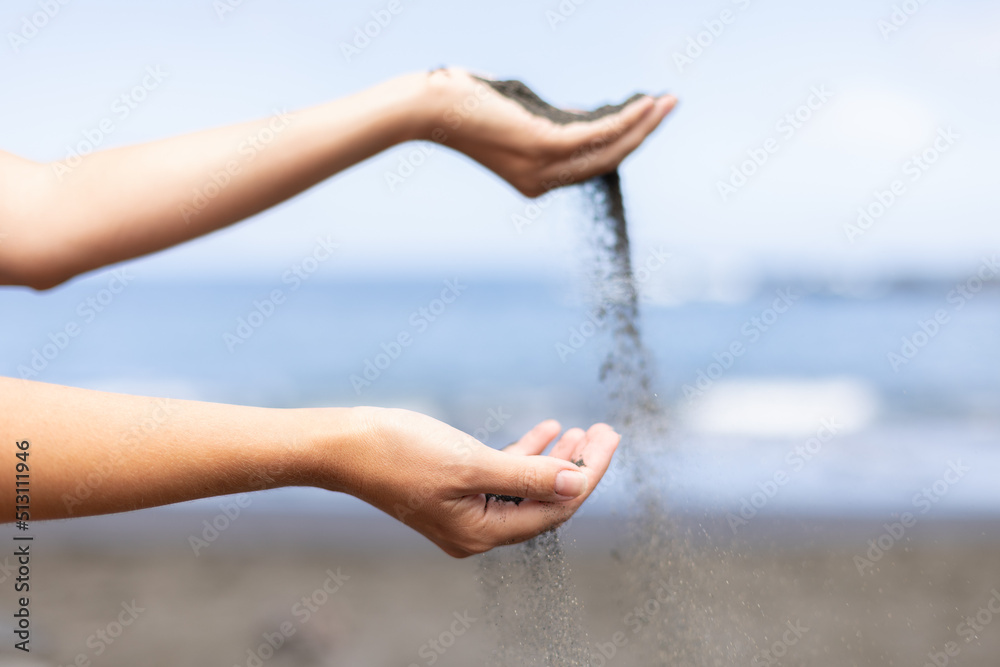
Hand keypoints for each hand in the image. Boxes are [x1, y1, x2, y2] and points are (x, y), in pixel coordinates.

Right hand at [327, 407, 619, 557]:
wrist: (343, 445)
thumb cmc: (400, 453)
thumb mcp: (470, 463)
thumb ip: (527, 475)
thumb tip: (577, 484)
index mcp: (482, 533)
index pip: (553, 508)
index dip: (586, 475)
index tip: (608, 440)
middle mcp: (478, 530)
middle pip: (545, 501)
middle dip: (577, 467)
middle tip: (605, 431)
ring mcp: (466, 511)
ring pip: (528, 487)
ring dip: (555, 459)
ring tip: (582, 431)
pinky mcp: (455, 489)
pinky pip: (504, 475)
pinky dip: (526, 453)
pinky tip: (547, 430)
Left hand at [416, 67, 676, 196]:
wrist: (430, 108)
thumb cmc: (467, 106)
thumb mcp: (519, 118)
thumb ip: (554, 122)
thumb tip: (588, 114)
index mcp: (537, 182)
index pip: (592, 164)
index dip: (625, 141)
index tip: (647, 118)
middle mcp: (543, 182)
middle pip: (608, 160)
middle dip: (644, 133)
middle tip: (670, 107)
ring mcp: (544, 168)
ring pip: (610, 149)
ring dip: (644, 124)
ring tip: (669, 101)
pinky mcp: (544, 145)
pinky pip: (598, 134)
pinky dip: (627, 118)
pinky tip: (644, 103)